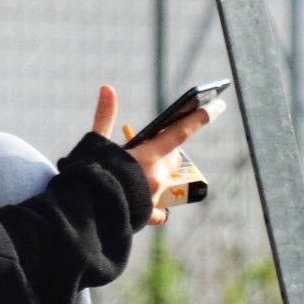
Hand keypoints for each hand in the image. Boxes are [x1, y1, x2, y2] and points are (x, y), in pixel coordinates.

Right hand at [92, 84, 218, 225]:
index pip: (181, 132)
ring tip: (135, 171)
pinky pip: (159, 210)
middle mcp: (158, 176)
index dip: (199, 118)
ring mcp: (155, 197)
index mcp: (149, 157)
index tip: (217, 105)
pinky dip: (154, 206)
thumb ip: (104, 116)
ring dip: (158, 173)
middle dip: (167, 149)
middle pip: (174, 157)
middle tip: (150, 146)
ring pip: (166, 179)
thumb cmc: (90, 177)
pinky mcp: (148, 215)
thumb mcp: (95, 143)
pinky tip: (142, 202)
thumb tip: (107, 88)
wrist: (86, 215)